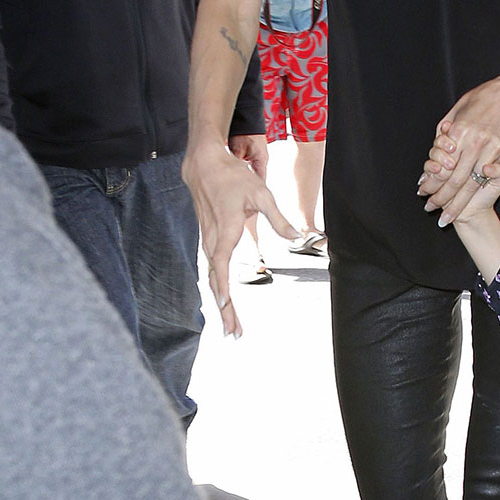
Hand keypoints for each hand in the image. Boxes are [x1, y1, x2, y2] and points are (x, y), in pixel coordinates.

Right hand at [182, 140, 294, 336]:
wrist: (203, 165)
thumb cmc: (233, 177)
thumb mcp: (261, 194)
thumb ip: (278, 218)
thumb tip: (295, 237)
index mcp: (225, 230)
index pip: (221, 264)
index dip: (223, 285)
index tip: (226, 305)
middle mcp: (212, 240)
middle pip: (215, 281)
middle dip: (224, 310)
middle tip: (234, 333)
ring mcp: (208, 241)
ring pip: (213, 279)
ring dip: (222, 305)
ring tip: (232, 327)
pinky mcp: (208, 241)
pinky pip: (212, 271)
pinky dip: (219, 290)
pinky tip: (225, 304)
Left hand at [420, 75, 499, 226]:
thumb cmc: (480, 101)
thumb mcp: (455, 112)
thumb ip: (443, 135)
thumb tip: (434, 158)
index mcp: (460, 132)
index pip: (442, 165)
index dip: (432, 182)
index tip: (423, 192)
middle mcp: (475, 143)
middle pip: (455, 180)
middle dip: (441, 199)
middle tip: (431, 210)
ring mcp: (492, 150)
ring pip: (472, 184)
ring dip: (458, 204)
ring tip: (447, 217)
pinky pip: (486, 177)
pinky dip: (475, 193)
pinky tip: (466, 202)